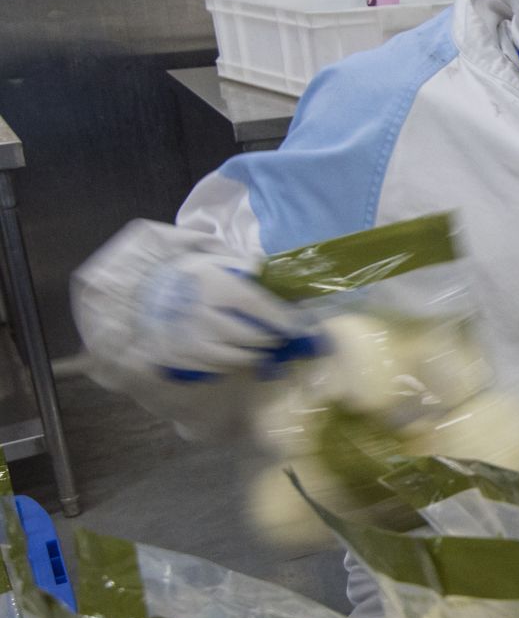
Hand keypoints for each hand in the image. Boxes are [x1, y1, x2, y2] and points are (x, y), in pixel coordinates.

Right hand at [136, 252, 315, 380]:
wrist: (122, 290)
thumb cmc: (166, 267)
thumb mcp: (197, 251)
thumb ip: (231, 259)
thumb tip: (259, 267)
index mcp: (210, 284)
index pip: (258, 306)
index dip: (282, 318)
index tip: (297, 325)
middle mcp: (202, 315)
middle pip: (251, 335)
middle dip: (271, 339)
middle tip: (279, 337)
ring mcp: (188, 339)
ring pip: (235, 356)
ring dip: (254, 354)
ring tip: (262, 348)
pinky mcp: (176, 357)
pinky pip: (214, 366)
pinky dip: (230, 362)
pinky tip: (236, 355)